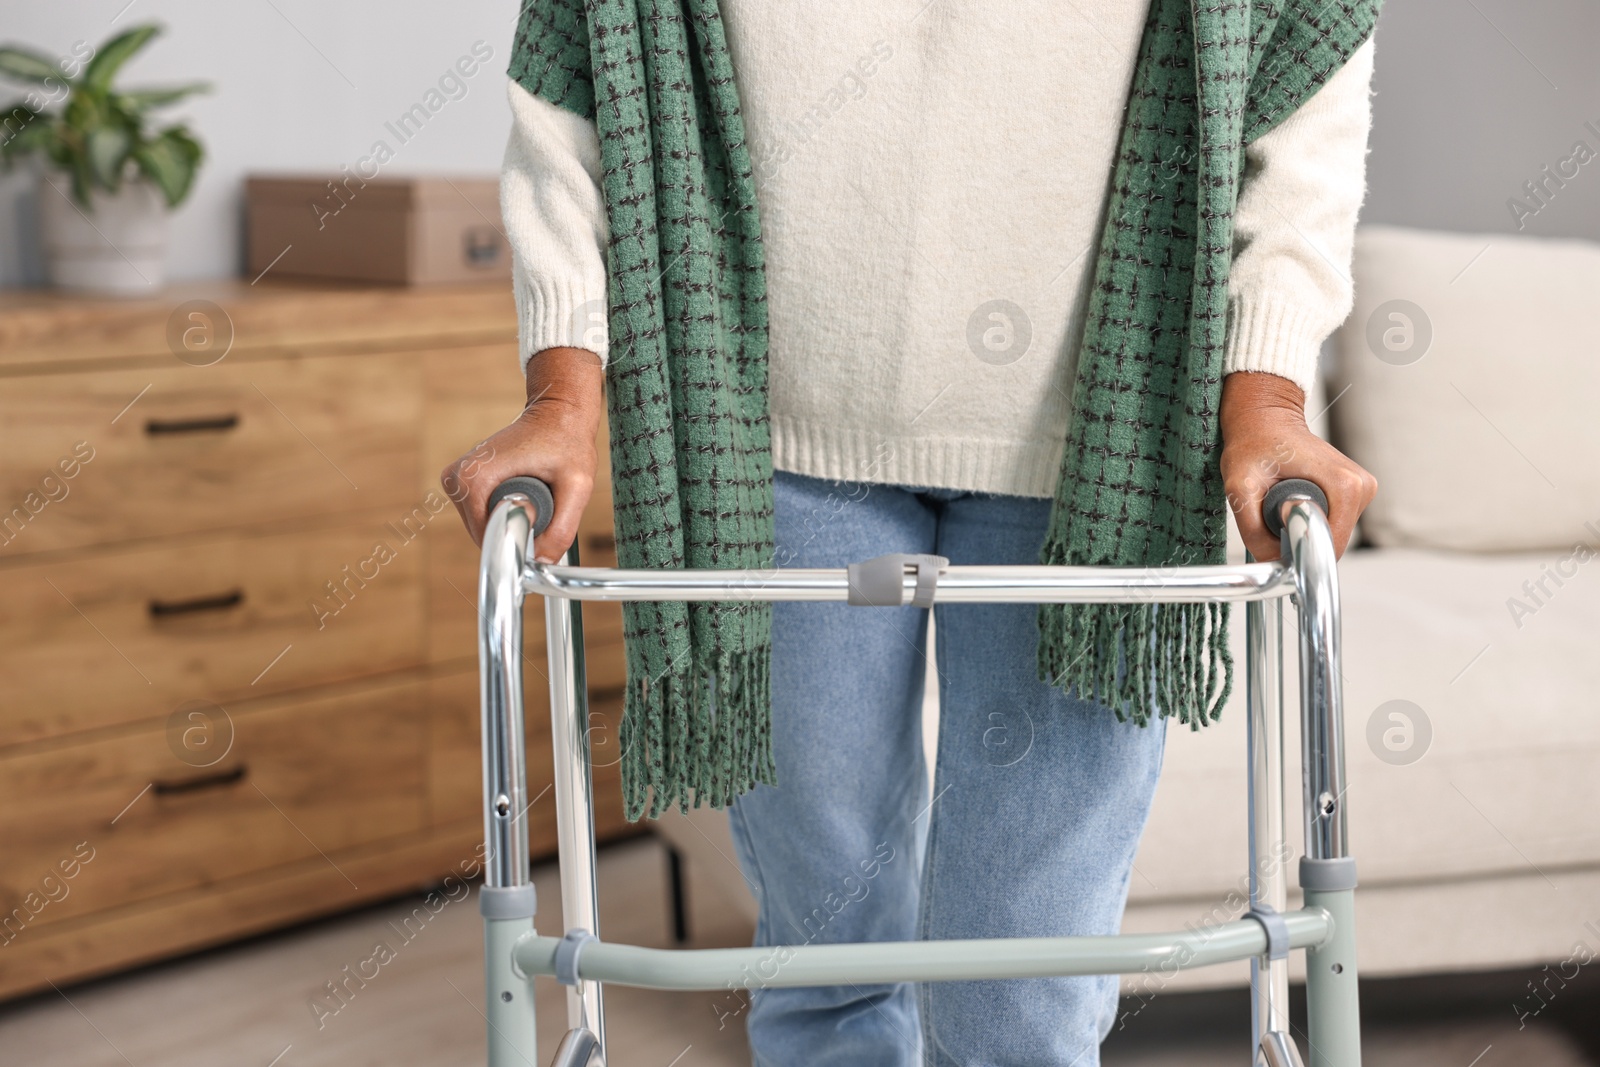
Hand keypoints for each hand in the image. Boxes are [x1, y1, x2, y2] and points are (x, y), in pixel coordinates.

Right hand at [441, 346, 604, 559]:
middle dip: (514, 533)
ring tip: (536, 499)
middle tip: (545, 510)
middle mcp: (456, 478)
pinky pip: (482, 516)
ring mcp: (455, 479)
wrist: (557, 414)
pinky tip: (524, 497)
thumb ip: (562, 528)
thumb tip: (541, 561)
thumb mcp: (576, 486)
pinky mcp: (462, 482)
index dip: (517, 543)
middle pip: (484, 535)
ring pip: (483, 527)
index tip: (543, 529)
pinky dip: (503, 515)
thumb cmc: (567, 443)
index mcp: (474, 478)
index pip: (487, 537)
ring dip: (510, 524)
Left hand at [1220, 372, 1376, 561]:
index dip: (1299, 551)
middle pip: (1331, 542)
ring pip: (1330, 535)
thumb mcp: (1240, 487)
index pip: (1330, 545)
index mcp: (1345, 485)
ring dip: (1302, 529)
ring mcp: (1362, 490)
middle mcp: (1362, 487)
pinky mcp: (1355, 493)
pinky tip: (1292, 501)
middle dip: (1299, 539)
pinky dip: (1309, 521)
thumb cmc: (1254, 444)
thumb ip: (1254, 529)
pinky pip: (1331, 524)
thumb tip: (1274, 562)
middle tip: (1271, 515)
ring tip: (1280, 502)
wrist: (1265, 418)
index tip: (1273, 538)